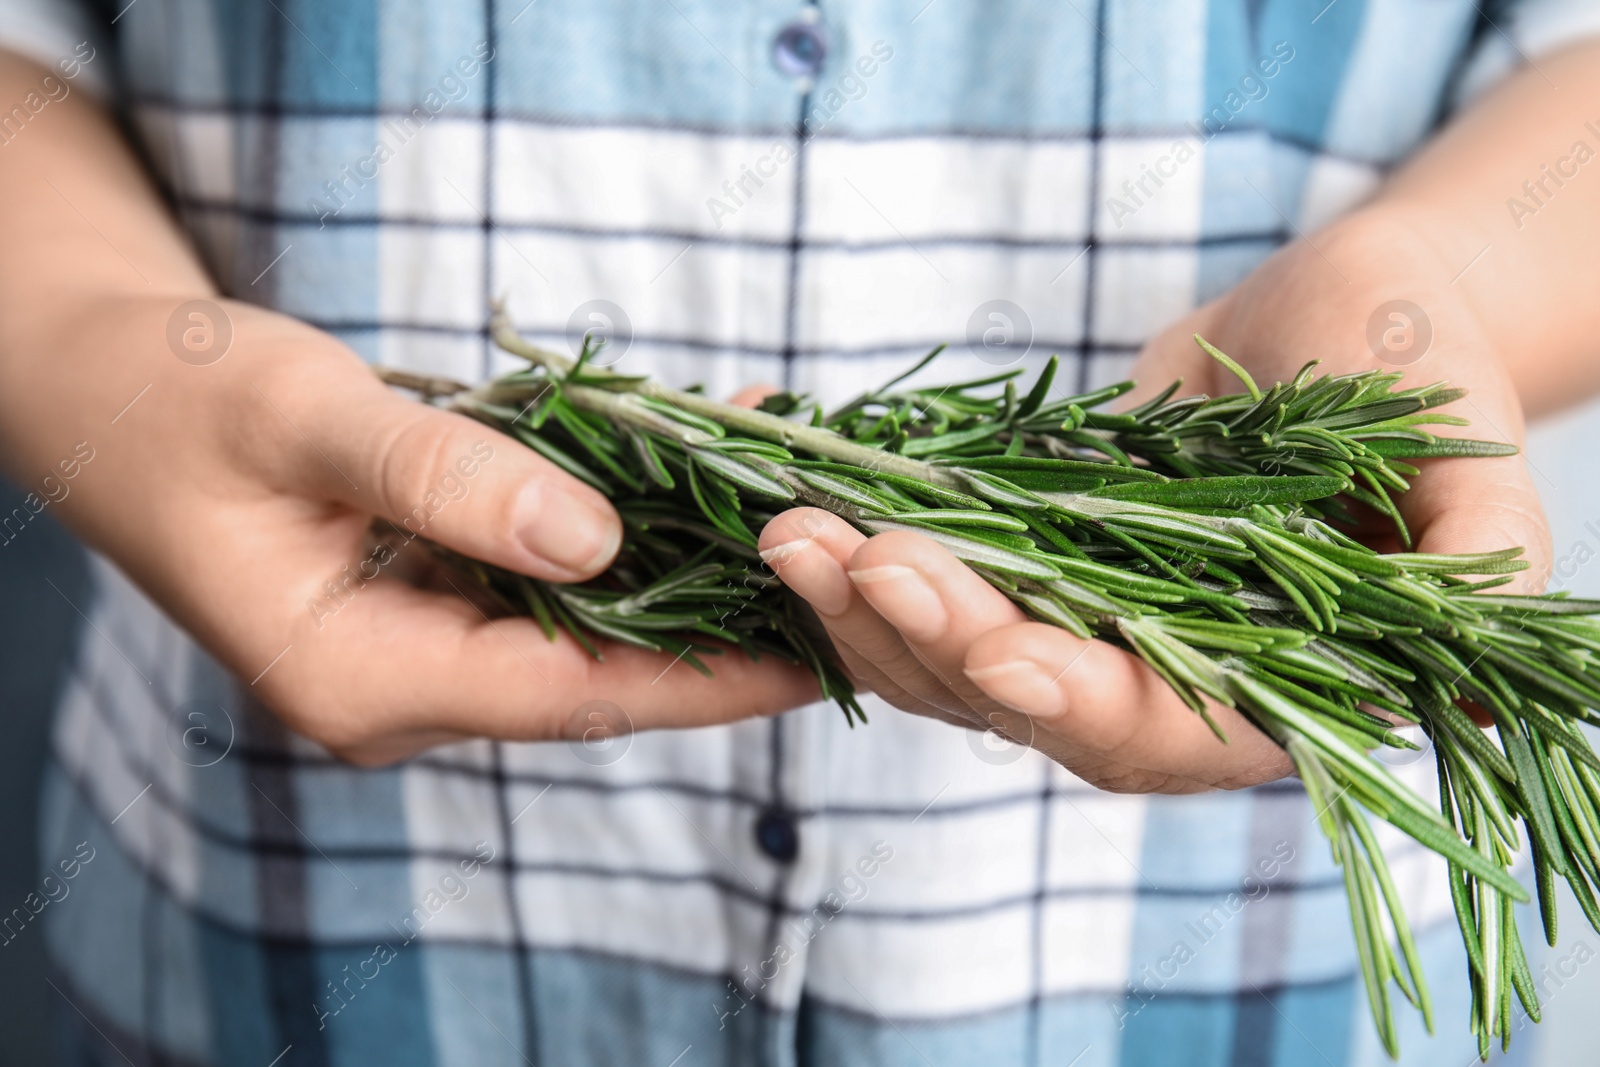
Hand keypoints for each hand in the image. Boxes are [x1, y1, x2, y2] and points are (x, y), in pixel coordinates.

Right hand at [21, 296, 816, 763]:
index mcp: (358, 677)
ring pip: (586, 626)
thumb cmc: (179, 401)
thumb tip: (598, 539)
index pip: (566, 697)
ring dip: (690, 572)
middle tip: (845, 586)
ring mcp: (422, 646)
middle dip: (720, 630)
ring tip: (802, 524)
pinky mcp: (436, 599)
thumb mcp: (306, 421)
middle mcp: (402, 685)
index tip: (813, 660)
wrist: (111, 393)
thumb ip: (446, 478)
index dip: (699, 678)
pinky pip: (553, 579)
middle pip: (595, 675)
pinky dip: (632, 531)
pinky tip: (705, 474)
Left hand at [762, 209, 1549, 792]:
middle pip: (1022, 702)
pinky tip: (800, 514)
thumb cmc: (1417, 371)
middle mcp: (1155, 679)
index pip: (1160, 730)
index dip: (1080, 703)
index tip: (1003, 655)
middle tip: (850, 553)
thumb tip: (1481, 667)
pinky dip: (861, 559)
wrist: (1326, 317)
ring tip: (791, 530)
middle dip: (934, 636)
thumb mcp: (1467, 463)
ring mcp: (1076, 625)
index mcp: (1266, 692)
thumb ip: (1475, 564)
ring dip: (864, 605)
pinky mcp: (1019, 566)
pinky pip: (925, 586)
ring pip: (947, 657)